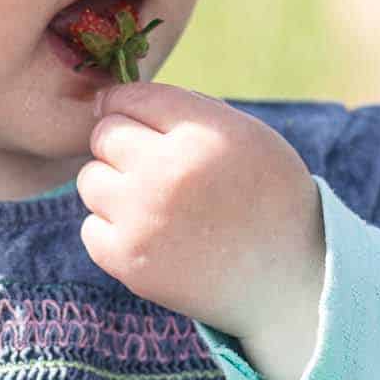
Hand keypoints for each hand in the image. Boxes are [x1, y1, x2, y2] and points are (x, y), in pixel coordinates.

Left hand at [78, 82, 325, 345]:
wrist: (290, 283)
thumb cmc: (270, 200)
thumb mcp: (250, 137)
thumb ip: (191, 113)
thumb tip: (123, 99)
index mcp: (203, 134)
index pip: (132, 96)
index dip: (124, 102)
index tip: (125, 114)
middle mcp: (169, 171)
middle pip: (104, 134)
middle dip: (120, 143)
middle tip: (148, 165)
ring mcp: (144, 218)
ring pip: (90, 179)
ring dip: (112, 186)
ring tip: (150, 202)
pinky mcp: (129, 261)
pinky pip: (90, 228)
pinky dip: (112, 231)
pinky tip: (148, 235)